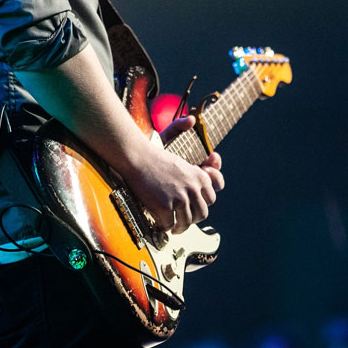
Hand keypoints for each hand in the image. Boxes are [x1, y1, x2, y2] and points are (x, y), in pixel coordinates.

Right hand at [125, 115, 223, 233]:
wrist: (135, 158)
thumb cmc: (150, 150)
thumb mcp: (171, 138)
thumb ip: (181, 129)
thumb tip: (191, 119)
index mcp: (199, 175)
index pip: (212, 197)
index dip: (203, 204)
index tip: (195, 208)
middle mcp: (194, 187)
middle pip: (203, 213)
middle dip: (193, 218)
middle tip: (184, 221)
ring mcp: (181, 198)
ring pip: (188, 222)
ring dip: (181, 227)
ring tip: (174, 228)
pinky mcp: (166, 207)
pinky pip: (169, 224)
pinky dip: (165, 227)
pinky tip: (160, 225)